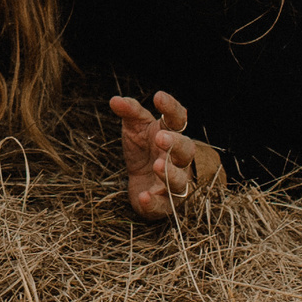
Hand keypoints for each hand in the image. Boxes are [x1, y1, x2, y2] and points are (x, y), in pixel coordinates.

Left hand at [111, 90, 200, 219]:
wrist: (140, 182)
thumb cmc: (142, 150)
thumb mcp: (134, 128)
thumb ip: (129, 112)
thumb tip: (115, 100)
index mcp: (171, 134)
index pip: (177, 118)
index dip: (171, 107)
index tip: (158, 97)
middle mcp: (178, 158)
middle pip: (186, 150)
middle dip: (176, 143)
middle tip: (160, 137)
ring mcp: (174, 181)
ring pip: (180, 179)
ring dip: (170, 173)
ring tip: (157, 165)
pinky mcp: (164, 203)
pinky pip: (163, 204)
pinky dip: (154, 202)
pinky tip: (145, 196)